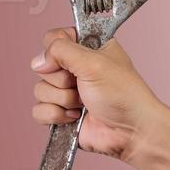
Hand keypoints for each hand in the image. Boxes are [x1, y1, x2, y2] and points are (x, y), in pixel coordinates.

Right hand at [30, 28, 163, 160]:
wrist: (131, 132)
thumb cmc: (124, 95)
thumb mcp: (95, 63)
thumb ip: (62, 51)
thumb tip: (38, 60)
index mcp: (89, 48)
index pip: (55, 37)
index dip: (56, 49)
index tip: (71, 60)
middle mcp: (76, 68)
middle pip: (43, 65)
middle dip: (62, 79)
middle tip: (83, 85)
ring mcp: (67, 92)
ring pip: (40, 89)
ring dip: (63, 99)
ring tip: (84, 103)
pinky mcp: (61, 113)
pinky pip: (38, 111)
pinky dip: (56, 115)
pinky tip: (76, 118)